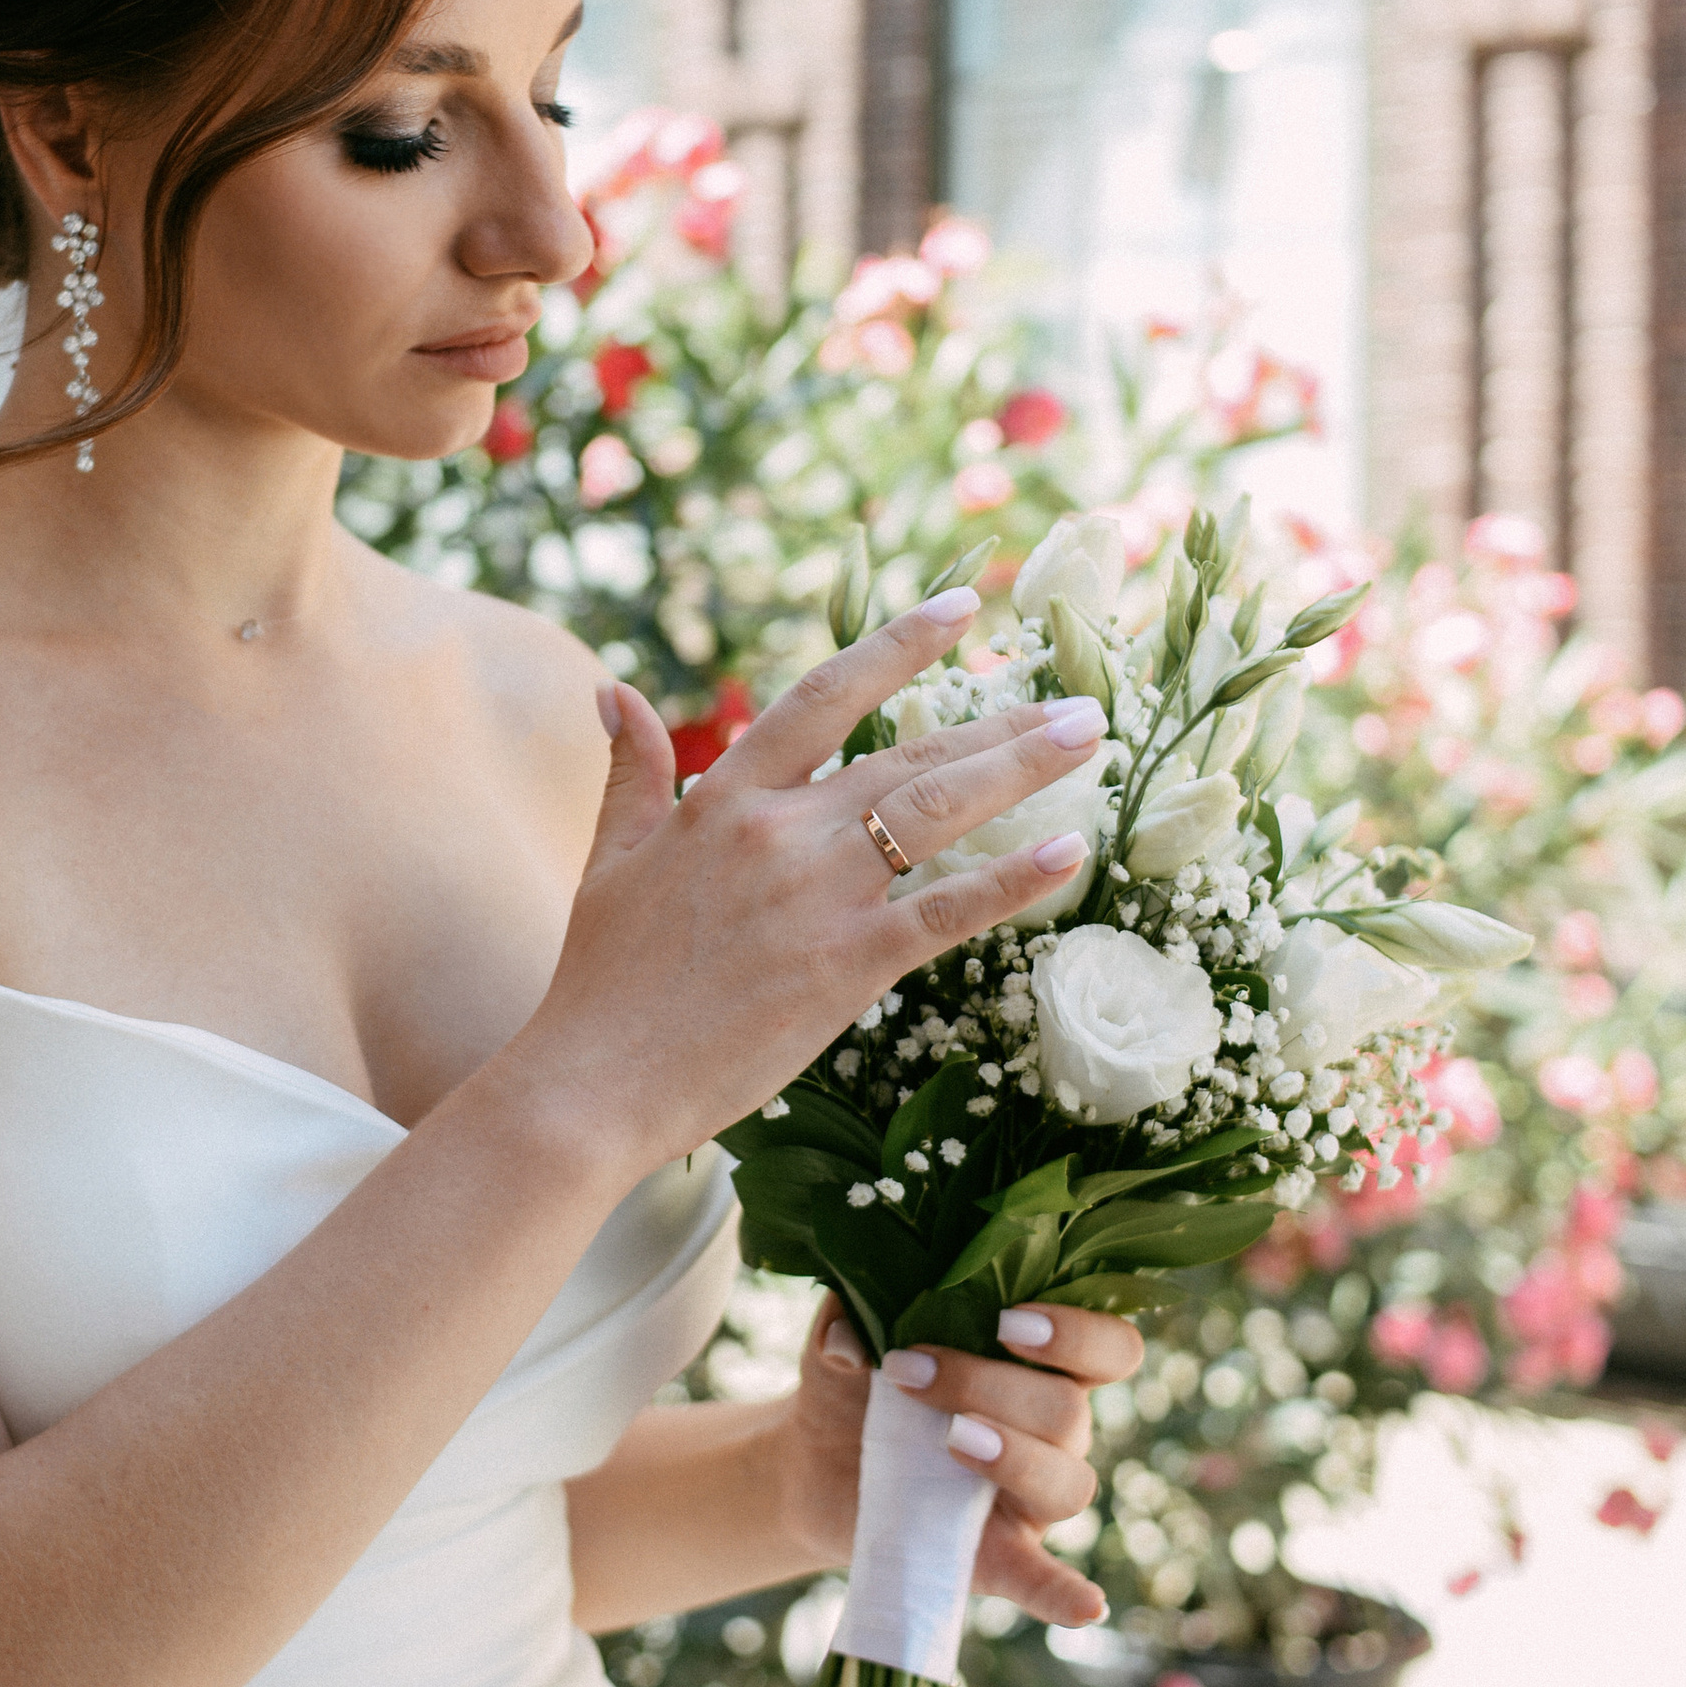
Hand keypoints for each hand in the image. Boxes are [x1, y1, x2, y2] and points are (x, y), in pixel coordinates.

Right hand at [515, 595, 1109, 1179]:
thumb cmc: (599, 977)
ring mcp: (818, 895)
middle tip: (1078, 699)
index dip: (898, 644)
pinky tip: (1068, 852)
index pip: (824, 694)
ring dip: (1022, 771)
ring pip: (938, 812)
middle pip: (908, 751)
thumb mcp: (607, 857)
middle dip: (1000, 720)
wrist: (594, 1078)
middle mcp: (780, 830)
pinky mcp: (847, 964)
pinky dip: (1013, 880)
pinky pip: (947, 910)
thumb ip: (630, 770)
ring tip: (1090, 741)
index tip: (964, 608)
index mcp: (724, 797)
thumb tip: (611, 689)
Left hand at [775, 1293, 1142, 1631]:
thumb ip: (849, 1322)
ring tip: (950, 1442)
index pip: (1108, 1347)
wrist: (814, 1460)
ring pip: (1068, 1483)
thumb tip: (847, 1345)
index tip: (1007, 1320)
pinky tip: (1085, 1609)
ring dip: (1015, 1458)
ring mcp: (1030, 1499)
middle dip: (988, 1385)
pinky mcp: (995, 1558)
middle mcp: (1052, 1432)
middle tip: (908, 1371)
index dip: (1078, 1332)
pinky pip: (1044, 1581)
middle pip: (1067, 1410)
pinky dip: (1065, 1594)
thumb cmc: (857, 1382)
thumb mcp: (848, 1338)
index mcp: (1039, 1366)